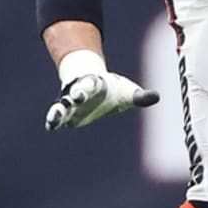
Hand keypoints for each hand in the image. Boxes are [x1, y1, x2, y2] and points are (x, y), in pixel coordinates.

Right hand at [45, 49, 159, 130]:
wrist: (91, 81)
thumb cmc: (111, 87)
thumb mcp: (127, 91)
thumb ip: (139, 96)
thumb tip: (157, 97)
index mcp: (93, 84)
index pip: (90, 84)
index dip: (88, 86)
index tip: (87, 88)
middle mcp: (79, 92)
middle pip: (75, 93)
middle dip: (76, 95)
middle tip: (77, 97)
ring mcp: (70, 103)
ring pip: (61, 106)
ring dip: (58, 112)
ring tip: (53, 120)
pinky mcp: (67, 114)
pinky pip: (58, 117)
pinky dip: (54, 121)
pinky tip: (50, 127)